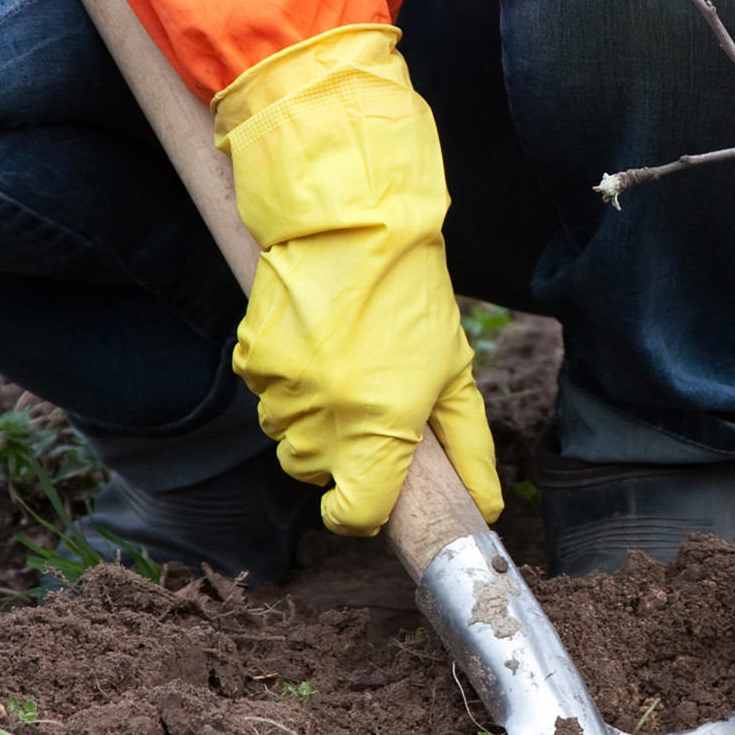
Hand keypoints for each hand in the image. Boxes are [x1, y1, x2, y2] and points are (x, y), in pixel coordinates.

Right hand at [218, 25, 501, 534]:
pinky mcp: (251, 358)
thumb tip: (484, 506)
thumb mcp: (454, 372)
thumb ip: (468, 446)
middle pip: (315, 476)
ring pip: (287, 438)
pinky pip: (266, 396)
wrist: (352, 219)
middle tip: (367, 407)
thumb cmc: (412, 295)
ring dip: (311, 421)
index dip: (361, 513)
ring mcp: (282, 387)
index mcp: (380, 425)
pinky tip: (313, 344)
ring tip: (341, 367)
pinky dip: (286, 384)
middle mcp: (324, 415)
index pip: (353, 515)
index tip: (370, 496)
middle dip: (339, 458)